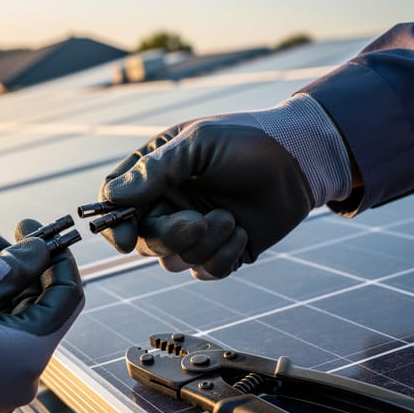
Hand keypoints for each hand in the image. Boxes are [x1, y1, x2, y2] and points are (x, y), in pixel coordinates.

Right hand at [98, 94, 352, 278]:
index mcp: (155, 174)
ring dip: (203, 244)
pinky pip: (205, 271)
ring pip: (174, 260)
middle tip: (197, 222)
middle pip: (143, 239)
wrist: (301, 161)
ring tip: (232, 218)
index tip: (125, 238)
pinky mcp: (220, 250)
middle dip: (169, 236)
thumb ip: (155, 170)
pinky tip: (242, 231)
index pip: (116, 203)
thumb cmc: (247, 142)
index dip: (115, 224)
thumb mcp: (198, 144)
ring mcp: (193, 229)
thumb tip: (113, 196)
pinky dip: (223, 256)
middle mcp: (169, 204)